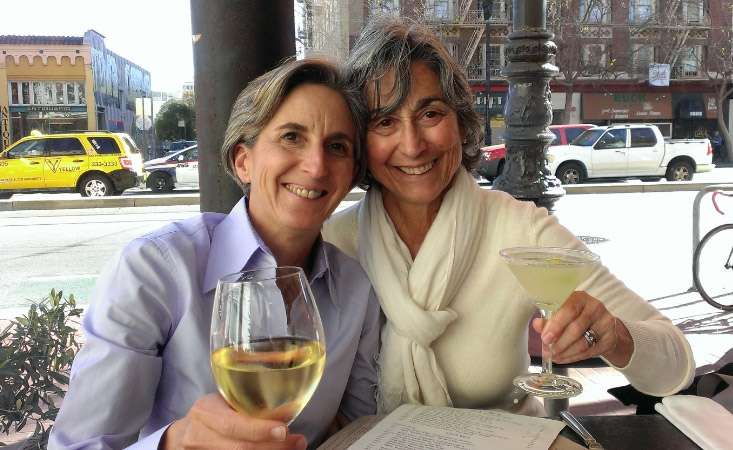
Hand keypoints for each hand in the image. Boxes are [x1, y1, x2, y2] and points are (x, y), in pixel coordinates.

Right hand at [162, 394, 306, 449]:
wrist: (182, 436)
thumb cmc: (209, 414)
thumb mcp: (220, 402)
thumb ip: (244, 405)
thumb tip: (287, 408)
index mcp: (205, 413)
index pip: (233, 425)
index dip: (260, 430)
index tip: (283, 429)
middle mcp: (200, 437)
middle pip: (240, 448)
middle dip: (273, 447)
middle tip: (298, 442)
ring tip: (294, 448)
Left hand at [532, 291, 633, 366]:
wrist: (602, 327)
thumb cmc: (576, 318)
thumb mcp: (561, 314)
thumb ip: (548, 319)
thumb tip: (537, 324)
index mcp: (580, 297)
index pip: (569, 309)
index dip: (556, 325)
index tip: (545, 338)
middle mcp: (595, 307)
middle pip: (576, 327)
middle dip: (559, 342)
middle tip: (548, 351)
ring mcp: (605, 323)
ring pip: (583, 342)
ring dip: (566, 352)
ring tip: (554, 356)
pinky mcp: (610, 338)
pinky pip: (590, 351)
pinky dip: (574, 357)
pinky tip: (564, 358)